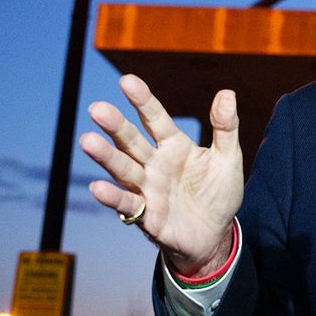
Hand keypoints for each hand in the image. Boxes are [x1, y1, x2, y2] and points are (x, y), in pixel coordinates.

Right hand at [79, 74, 244, 276]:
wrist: (216, 235)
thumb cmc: (218, 193)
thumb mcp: (228, 158)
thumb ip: (225, 127)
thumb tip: (227, 93)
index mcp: (174, 146)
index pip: (155, 118)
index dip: (143, 101)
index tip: (127, 80)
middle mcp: (154, 164)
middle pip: (131, 141)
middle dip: (115, 126)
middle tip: (97, 109)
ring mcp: (147, 189)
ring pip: (123, 169)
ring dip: (106, 157)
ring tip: (87, 142)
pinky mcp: (146, 216)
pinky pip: (127, 205)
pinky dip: (113, 197)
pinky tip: (97, 187)